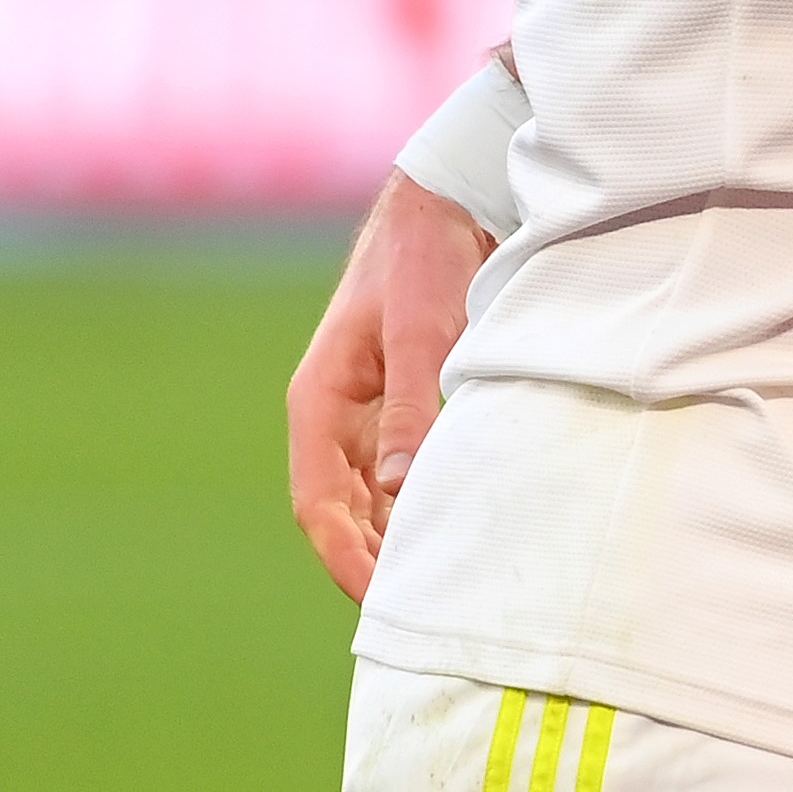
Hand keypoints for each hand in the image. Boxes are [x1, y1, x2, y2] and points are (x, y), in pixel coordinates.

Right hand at [284, 173, 492, 599]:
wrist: (444, 202)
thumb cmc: (423, 258)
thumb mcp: (420, 330)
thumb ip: (410, 406)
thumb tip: (399, 487)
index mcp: (318, 403)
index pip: (319, 504)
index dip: (345, 557)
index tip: (380, 598)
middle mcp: (334, 416)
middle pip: (343, 512)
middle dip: (372, 561)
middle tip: (420, 611)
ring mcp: (364, 411)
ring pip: (371, 496)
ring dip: (396, 537)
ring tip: (442, 583)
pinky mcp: (400, 401)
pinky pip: (400, 470)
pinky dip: (418, 502)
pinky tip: (453, 527)